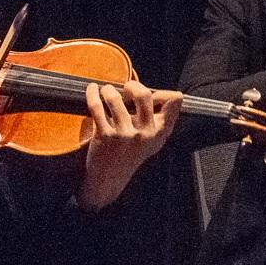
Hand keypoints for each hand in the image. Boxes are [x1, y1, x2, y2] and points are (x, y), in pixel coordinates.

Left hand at [74, 78, 177, 209]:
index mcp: (159, 131)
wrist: (109, 179)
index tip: (150, 94)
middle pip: (144, 94)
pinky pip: (97, 106)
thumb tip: (159, 92)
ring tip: (105, 90)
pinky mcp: (105, 136)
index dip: (161, 93)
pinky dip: (92, 94)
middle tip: (125, 87)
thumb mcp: (153, 141)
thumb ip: (159, 120)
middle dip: (132, 85)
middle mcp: (144, 132)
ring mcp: (124, 134)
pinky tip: (91, 90)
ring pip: (115, 98)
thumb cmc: (130, 154)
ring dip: (108, 90)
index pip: (174, 101)